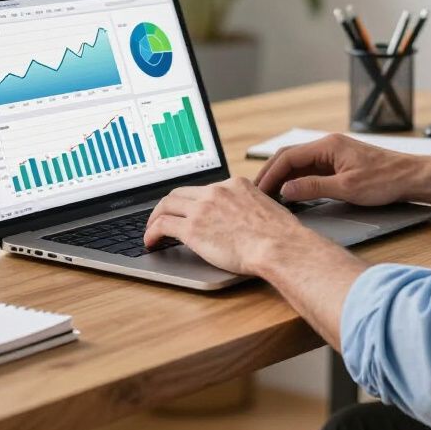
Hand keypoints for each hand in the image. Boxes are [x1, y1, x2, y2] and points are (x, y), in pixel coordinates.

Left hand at [143, 176, 307, 274]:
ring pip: (167, 204)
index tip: (189, 210)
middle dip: (168, 205)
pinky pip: (163, 225)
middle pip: (181, 192)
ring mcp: (203, 207)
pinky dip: (151, 232)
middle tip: (162, 217)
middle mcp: (216, 191)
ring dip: (155, 217)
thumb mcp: (267, 209)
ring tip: (151, 230)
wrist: (278, 246)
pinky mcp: (193, 228)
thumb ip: (252, 208)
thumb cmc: (280, 236)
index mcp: (235, 184)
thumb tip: (249, 220)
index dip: (193, 201)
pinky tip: (150, 242)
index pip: (205, 188)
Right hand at [255, 132, 418, 205]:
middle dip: (271, 174)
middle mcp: (328, 146)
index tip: (259, 191)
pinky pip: (311, 170)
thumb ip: (314, 188)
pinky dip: (298, 181)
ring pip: (299, 164)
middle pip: (290, 157)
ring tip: (270, 196)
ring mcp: (333, 154)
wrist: (411, 177)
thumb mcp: (347, 188)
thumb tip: (287, 190)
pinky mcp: (339, 164)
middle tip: (257, 193)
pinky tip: (292, 194)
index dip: (270, 174)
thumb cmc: (385, 179)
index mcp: (328, 145)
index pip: (288, 156)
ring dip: (283, 178)